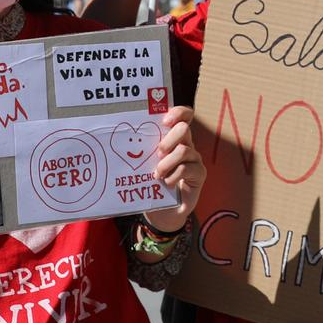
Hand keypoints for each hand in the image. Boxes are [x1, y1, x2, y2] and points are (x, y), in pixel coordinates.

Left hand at [142, 106, 204, 232]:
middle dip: (168, 139)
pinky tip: (166, 184)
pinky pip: (187, 169)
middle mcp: (186, 145)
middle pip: (184, 128)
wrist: (162, 210)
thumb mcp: (145, 164)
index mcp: (174, 138)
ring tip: (157, 174)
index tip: (164, 120)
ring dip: (167, 163)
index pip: (184, 115)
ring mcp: (194, 159)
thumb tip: (123, 136)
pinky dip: (173, 176)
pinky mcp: (199, 174)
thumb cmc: (152, 183)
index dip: (178, 112)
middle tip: (157, 153)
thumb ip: (143, 150)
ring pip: (184, 150)